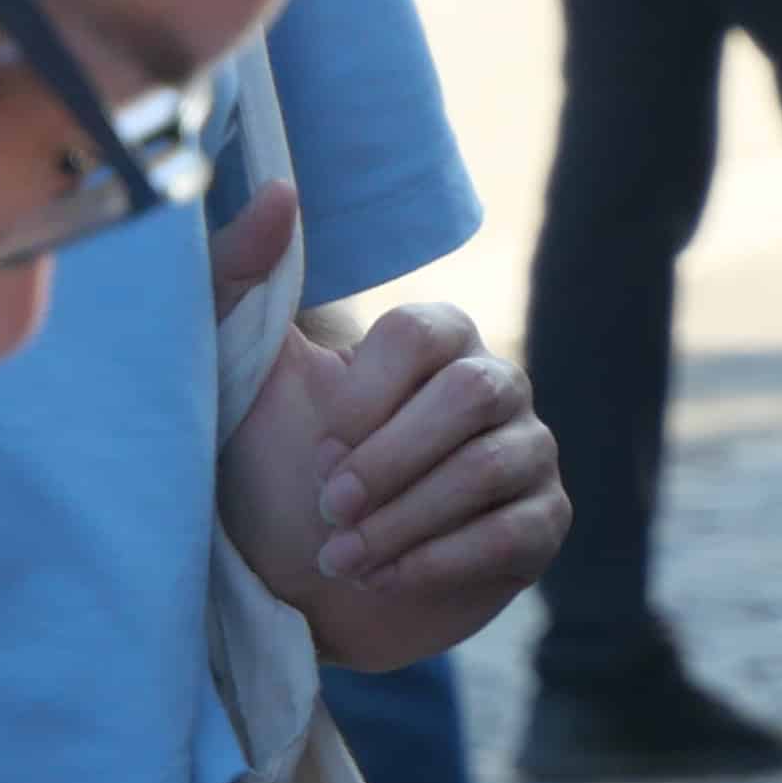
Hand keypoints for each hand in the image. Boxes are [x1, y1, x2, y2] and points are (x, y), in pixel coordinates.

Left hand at [214, 192, 568, 670]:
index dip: (366, 396)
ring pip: (490, 467)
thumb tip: (276, 193)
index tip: (318, 444)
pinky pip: (516, 530)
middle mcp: (495, 380)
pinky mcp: (543, 521)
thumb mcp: (241, 378)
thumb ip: (238, 277)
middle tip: (329, 511)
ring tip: (344, 560)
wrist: (303, 589)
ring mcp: (528, 449)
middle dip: (391, 463)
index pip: (422, 332)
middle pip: (471, 395)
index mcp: (435, 336)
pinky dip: (442, 559)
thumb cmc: (274, 474)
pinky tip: (387, 579)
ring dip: (405, 521)